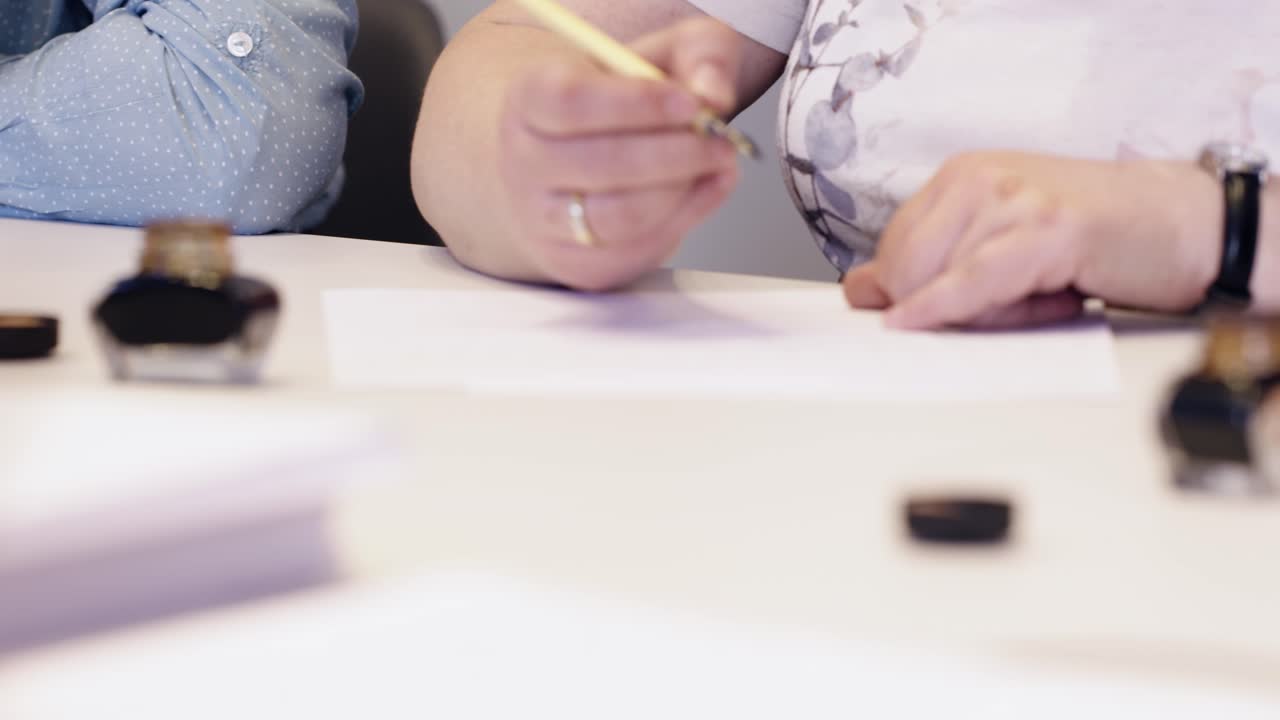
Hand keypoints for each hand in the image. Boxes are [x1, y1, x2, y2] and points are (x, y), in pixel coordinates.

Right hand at [499, 17, 743, 290]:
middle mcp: (524, 163)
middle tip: (719, 140)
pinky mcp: (576, 263)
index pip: (571, 101)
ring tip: (717, 164)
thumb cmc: (624, 105)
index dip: (637, 103)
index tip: (690, 102)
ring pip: (620, 217)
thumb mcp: (662, 54)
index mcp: (530, 98)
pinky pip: (635, 251)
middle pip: (601, 164)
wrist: (580, 162)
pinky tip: (704, 191)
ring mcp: (543, 221)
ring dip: (682, 191)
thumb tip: (713, 94)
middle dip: (676, 154)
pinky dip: (682, 221)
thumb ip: (699, 55)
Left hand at [843, 152, 1222, 328]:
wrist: (1182, 225)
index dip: (898, 290)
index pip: (892, 246)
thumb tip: (859, 290)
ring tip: (1040, 300)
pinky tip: (916, 321)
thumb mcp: (998, 245)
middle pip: (903, 263)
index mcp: (961, 175)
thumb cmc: (1092, 242)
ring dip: (977, 315)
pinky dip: (941, 308)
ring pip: (938, 277)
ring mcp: (1013, 198)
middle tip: (1005, 310)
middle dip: (931, 304)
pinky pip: (972, 281)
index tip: (917, 314)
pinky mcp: (1047, 229)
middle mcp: (979, 176)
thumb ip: (932, 261)